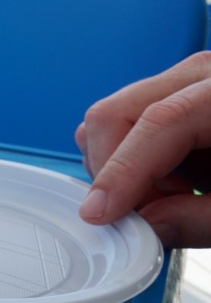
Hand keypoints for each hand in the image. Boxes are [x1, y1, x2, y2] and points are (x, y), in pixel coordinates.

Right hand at [76, 51, 210, 246]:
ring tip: (168, 199)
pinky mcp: (179, 99)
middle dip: (114, 171)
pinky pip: (129, 125)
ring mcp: (188, 83)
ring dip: (123, 168)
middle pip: (119, 112)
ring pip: (114, 119)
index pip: (159, 121)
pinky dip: (134, 161)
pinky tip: (172, 184)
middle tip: (140, 216)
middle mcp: (205, 75)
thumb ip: (204, 220)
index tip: (102, 214)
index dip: (123, 171)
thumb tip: (149, 226)